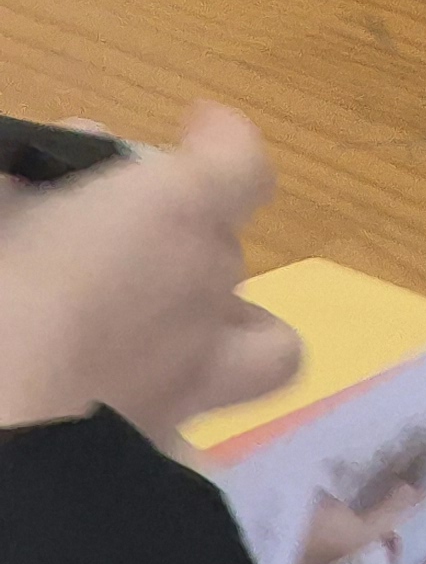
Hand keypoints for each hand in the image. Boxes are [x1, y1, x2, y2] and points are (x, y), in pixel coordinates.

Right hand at [0, 106, 300, 434]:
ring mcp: (201, 364)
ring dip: (224, 322)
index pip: (239, 163)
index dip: (222, 141)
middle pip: (221, 247)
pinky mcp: (175, 436)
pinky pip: (222, 421)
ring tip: (172, 329)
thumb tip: (64, 159)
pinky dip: (212, 406)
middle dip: (181, 240)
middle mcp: (206, 280)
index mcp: (173, 209)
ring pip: (257, 334)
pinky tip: (168, 407)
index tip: (199, 127)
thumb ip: (31, 181)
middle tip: (119, 247)